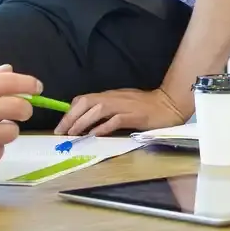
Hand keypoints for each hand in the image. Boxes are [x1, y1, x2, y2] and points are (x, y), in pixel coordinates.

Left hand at [55, 87, 186, 136]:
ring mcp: (124, 106)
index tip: (61, 126)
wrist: (169, 105)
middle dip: (71, 117)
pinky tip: (94, 135)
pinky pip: (115, 120)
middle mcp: (114, 98)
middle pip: (86, 102)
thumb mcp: (121, 104)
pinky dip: (102, 127)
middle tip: (61, 132)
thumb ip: (106, 110)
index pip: (84, 99)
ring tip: (73, 135)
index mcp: (109, 95)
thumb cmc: (145, 107)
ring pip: (97, 110)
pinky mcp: (134, 116)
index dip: (70, 111)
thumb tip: (86, 121)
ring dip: (82, 122)